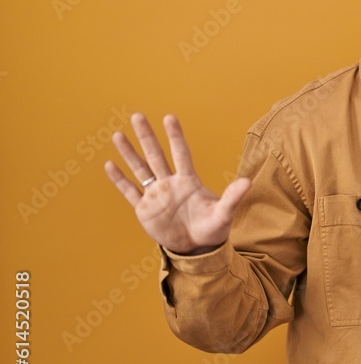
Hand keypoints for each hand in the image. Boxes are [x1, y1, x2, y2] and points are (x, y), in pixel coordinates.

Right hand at [104, 113, 250, 254]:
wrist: (197, 248)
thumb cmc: (213, 229)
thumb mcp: (224, 214)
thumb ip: (233, 197)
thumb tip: (247, 182)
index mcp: (189, 181)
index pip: (181, 153)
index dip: (175, 136)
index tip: (169, 117)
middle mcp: (170, 184)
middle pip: (156, 155)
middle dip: (147, 136)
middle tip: (137, 116)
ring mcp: (156, 195)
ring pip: (140, 169)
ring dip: (129, 153)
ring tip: (118, 135)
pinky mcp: (145, 209)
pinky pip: (130, 191)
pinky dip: (120, 179)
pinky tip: (110, 164)